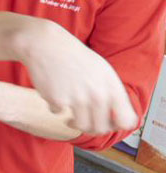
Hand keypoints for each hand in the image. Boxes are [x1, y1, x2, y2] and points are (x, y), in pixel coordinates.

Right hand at [20, 21, 137, 134]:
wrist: (46, 44)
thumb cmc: (74, 57)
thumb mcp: (102, 71)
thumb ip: (112, 95)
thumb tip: (119, 121)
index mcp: (112, 87)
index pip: (126, 121)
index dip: (117, 125)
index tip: (107, 123)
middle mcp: (98, 94)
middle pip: (101, 128)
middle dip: (91, 128)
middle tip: (84, 122)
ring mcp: (77, 98)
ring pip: (81, 126)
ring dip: (75, 124)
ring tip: (70, 118)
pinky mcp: (57, 100)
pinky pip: (57, 113)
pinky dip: (54, 106)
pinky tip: (53, 93)